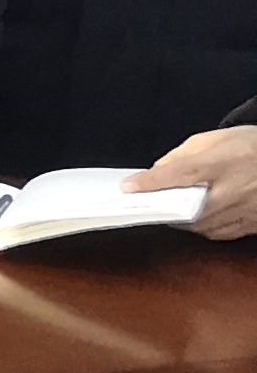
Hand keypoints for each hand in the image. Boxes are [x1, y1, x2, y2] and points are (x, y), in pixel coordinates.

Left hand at [134, 124, 256, 241]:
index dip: (152, 181)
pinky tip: (198, 216)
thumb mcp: (216, 139)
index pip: (182, 172)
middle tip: (147, 203)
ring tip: (172, 208)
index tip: (128, 187)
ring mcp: (247, 210)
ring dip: (182, 220)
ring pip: (202, 226)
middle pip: (189, 207)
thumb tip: (156, 172)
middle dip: (164, 208)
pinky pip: (219, 233)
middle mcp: (236, 189)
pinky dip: (203, 227)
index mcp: (225, 161)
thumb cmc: (251, 146)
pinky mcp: (253, 224)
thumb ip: (183, 155)